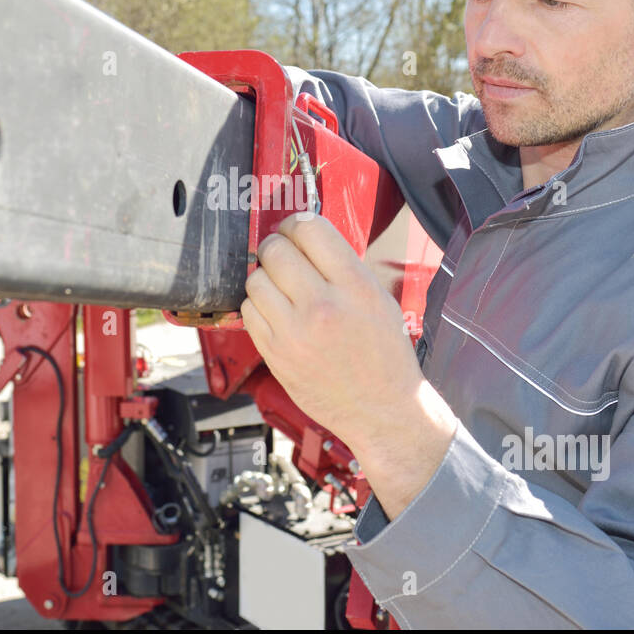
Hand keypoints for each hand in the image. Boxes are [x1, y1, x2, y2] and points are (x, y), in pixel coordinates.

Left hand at [239, 214, 447, 449]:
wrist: (382, 410)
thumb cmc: (384, 356)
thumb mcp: (378, 300)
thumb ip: (342, 267)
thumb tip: (304, 238)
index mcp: (356, 286)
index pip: (310, 229)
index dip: (296, 224)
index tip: (294, 230)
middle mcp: (324, 306)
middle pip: (276, 250)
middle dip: (277, 248)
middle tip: (284, 257)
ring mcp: (295, 331)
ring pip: (256, 279)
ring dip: (265, 278)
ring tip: (281, 289)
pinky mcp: (275, 353)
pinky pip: (249, 311)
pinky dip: (258, 307)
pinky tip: (276, 313)